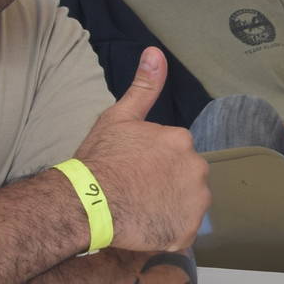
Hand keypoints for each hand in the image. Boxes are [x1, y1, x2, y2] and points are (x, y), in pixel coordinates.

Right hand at [73, 48, 209, 252]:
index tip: (134, 170)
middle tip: (136, 192)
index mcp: (182, 140)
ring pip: (187, 204)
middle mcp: (197, 168)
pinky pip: (182, 231)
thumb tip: (156, 52)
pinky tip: (145, 226)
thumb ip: (144, 87)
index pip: (175, 154)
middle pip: (185, 178)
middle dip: (166, 184)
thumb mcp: (119, 117)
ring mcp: (194, 202)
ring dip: (170, 207)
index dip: (154, 164)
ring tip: (140, 210)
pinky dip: (168, 231)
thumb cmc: (100, 159)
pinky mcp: (187, 231)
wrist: (87, 201)